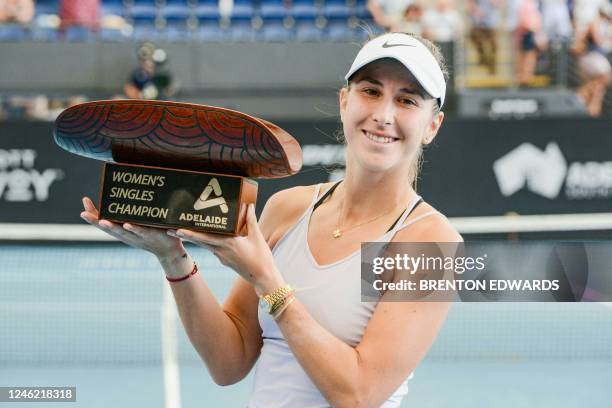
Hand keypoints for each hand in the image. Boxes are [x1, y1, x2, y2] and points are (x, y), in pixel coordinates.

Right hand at [80, 196, 184, 260]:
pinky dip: (134, 229)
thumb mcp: (139, 223)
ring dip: (111, 227)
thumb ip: (131, 212)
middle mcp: (126, 235)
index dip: (93, 214)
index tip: (84, 201)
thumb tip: (126, 194)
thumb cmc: (152, 234)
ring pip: (122, 232)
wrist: (169, 250)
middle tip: (83, 213)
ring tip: (102, 221)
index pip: (103, 222)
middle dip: (95, 221)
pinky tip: (127, 224)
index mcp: (122, 231)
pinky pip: (141, 232)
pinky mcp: (150, 236)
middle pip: (107, 228)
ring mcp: (137, 237)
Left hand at [168, 203, 283, 295]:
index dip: (189, 233)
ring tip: (184, 230)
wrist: (263, 278)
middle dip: (184, 235)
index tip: (176, 229)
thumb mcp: (257, 237)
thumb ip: (251, 220)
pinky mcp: (225, 260)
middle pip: (199, 241)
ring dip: (195, 238)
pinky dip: (208, 242)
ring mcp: (222, 257)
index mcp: (228, 244)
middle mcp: (221, 251)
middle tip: (169, 230)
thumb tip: (248, 205)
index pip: (204, 238)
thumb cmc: (262, 258)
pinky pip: (214, 248)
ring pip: (206, 245)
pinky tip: (208, 236)